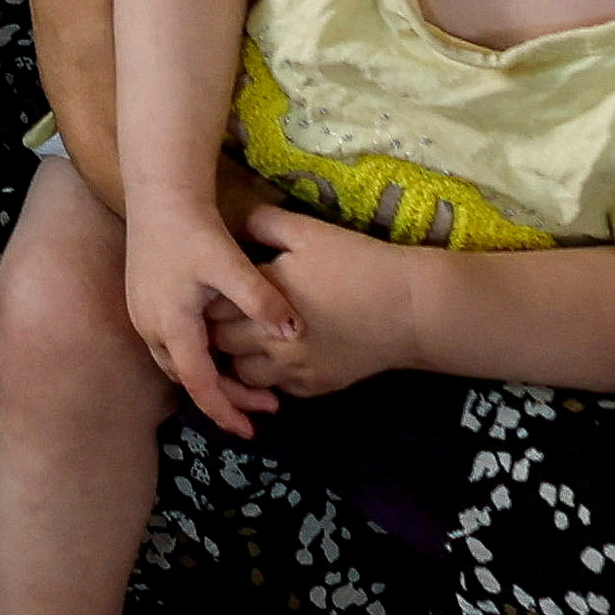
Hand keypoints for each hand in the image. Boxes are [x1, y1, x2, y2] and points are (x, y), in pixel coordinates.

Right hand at [123, 196, 301, 436]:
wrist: (159, 194)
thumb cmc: (193, 229)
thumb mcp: (230, 264)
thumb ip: (261, 300)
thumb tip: (294, 333)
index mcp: (172, 326)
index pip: (200, 385)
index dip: (226, 411)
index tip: (252, 431)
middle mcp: (151, 328)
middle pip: (188, 379)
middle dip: (225, 397)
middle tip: (265, 405)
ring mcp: (142, 316)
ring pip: (178, 363)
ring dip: (210, 377)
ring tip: (247, 381)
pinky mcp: (144, 303)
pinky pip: (171, 346)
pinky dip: (197, 357)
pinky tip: (221, 348)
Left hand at [201, 202, 416, 402]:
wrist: (410, 309)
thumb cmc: (358, 264)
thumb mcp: (309, 232)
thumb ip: (266, 224)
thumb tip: (236, 225)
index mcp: (263, 298)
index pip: (212, 306)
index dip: (205, 298)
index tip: (204, 289)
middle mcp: (270, 341)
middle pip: (220, 343)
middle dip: (214, 330)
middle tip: (217, 315)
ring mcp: (293, 370)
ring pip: (242, 374)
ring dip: (237, 358)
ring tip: (243, 339)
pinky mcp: (315, 387)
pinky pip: (277, 390)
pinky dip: (270, 377)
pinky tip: (277, 358)